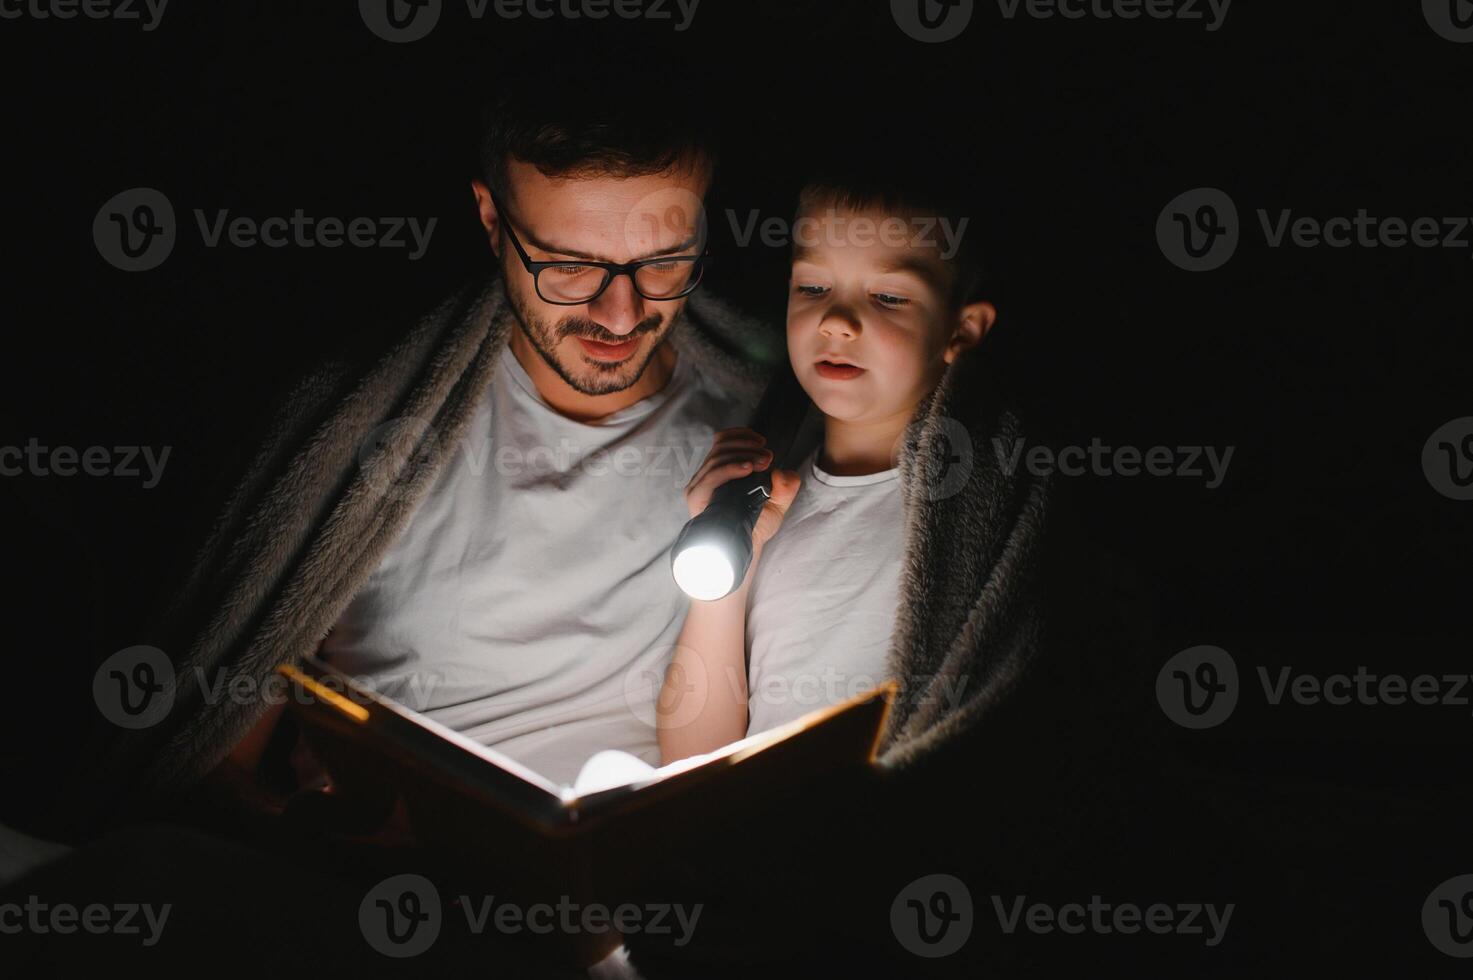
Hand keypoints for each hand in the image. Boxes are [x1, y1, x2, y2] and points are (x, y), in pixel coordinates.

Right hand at [685, 427, 800, 551]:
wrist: (743, 550)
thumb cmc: (755, 527)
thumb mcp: (778, 504)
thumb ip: (786, 487)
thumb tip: (782, 473)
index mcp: (721, 472)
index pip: (722, 441)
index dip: (741, 435)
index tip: (761, 441)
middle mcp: (707, 476)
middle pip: (721, 446)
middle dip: (747, 446)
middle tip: (767, 456)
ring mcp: (700, 486)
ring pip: (717, 458)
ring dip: (743, 454)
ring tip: (762, 462)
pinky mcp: (696, 497)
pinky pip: (711, 476)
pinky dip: (729, 468)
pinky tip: (747, 469)